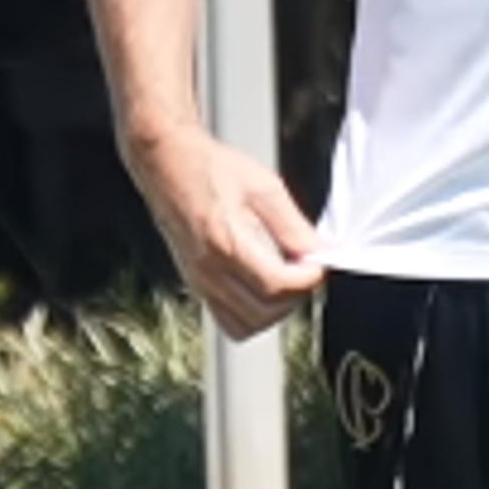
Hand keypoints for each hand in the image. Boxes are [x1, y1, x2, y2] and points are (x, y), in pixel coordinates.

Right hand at [128, 125, 325, 339]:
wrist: (167, 163)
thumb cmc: (209, 167)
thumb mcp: (263, 187)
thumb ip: (294, 226)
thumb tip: (321, 253)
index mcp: (226, 242)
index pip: (276, 286)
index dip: (307, 279)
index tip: (318, 263)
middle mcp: (208, 270)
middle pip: (264, 311)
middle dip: (295, 295)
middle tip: (305, 269)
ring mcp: (198, 281)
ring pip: (245, 325)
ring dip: (274, 311)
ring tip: (285, 280)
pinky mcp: (195, 283)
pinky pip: (228, 319)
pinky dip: (251, 314)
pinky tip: (261, 286)